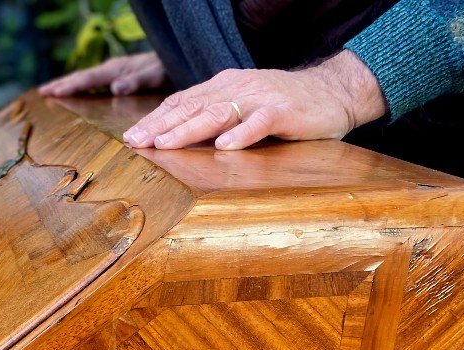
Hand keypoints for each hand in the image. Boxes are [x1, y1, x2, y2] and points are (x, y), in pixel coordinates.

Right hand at [38, 51, 165, 98]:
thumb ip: (135, 81)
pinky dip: (80, 86)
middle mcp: (112, 70)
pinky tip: (75, 92)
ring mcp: (113, 72)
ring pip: (85, 79)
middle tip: (42, 92)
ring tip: (50, 92)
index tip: (52, 92)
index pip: (88, 79)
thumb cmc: (165, 69)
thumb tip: (114, 88)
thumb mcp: (152, 76)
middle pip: (82, 77)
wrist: (173, 61)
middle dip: (62, 84)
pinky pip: (93, 82)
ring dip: (67, 85)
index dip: (69, 86)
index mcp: (116, 70)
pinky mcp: (116, 77)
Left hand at [123, 51, 385, 150]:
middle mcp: (236, 88)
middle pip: (192, 107)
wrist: (333, 93)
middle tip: (135, 142)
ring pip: (217, 113)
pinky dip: (241, 134)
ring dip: (189, 130)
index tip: (130, 138)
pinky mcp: (282, 112)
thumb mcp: (242, 109)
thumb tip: (177, 139)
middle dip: (161, 125)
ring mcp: (259, 99)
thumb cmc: (283, 107)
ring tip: (165, 144)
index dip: (155, 119)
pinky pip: (259, 123)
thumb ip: (214, 119)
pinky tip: (224, 147)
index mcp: (223, 87)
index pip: (182, 103)